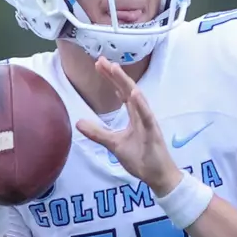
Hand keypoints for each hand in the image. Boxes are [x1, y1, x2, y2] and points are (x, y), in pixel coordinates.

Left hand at [73, 57, 181, 193]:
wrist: (158, 176)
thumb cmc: (141, 159)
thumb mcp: (114, 144)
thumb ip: (98, 133)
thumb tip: (78, 123)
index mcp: (135, 116)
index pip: (122, 93)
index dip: (112, 79)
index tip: (100, 65)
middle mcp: (142, 115)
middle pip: (128, 90)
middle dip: (115, 75)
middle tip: (101, 60)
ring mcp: (148, 122)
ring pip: (137, 99)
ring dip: (126, 83)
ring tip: (115, 69)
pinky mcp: (152, 133)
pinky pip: (147, 117)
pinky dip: (141, 104)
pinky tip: (134, 93)